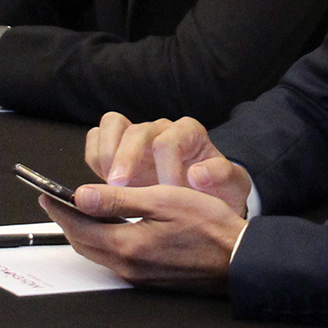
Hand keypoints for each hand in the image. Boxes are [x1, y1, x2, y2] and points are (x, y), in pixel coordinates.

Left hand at [38, 183, 244, 290]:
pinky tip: (111, 228)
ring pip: (98, 252)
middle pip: (83, 243)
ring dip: (85, 232)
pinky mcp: (149, 278)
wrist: (238, 259)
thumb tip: (80, 196)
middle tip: (56, 202)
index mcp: (127, 246)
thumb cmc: (209, 226)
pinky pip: (115, 259)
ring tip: (79, 211)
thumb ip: (118, 199)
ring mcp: (138, 275)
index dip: (60, 209)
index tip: (46, 195)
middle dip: (67, 222)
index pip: (79, 227)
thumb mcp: (162, 200)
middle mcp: (127, 266)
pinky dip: (104, 241)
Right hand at [81, 113, 253, 211]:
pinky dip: (95, 158)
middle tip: (123, 187)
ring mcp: (136, 138)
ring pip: (112, 126)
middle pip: (137, 131)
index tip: (168, 193)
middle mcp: (160, 129)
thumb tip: (198, 174)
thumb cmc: (217, 191)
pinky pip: (97, 140)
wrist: (206, 201)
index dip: (166, 168)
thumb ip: (222, 175)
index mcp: (189, 133)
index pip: (170, 141)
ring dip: (106, 154)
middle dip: (128, 159)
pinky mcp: (118, 151)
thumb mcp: (232, 185)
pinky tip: (102, 184)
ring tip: (109, 184)